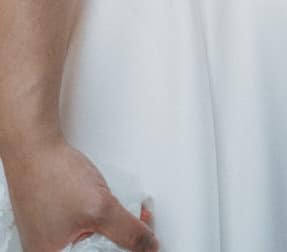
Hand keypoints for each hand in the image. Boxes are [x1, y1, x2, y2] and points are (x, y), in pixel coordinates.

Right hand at [4, 138, 156, 250]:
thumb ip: (126, 230)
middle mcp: (49, 251)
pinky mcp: (53, 221)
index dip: (127, 248)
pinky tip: (104, 203)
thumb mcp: (99, 208)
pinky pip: (82, 226)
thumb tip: (147, 245)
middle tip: (137, 217)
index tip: (144, 237)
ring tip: (116, 207)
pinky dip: (98, 216)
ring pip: (91, 239)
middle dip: (120, 235)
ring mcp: (50, 236)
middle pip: (98, 250)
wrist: (35, 149)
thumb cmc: (53, 175)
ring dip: (111, 224)